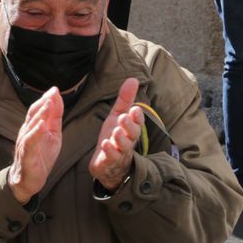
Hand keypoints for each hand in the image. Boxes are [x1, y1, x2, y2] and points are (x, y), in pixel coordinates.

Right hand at [10, 87, 63, 204]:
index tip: (55, 89)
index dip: (46, 98)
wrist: (29, 181)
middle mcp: (27, 132)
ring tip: (49, 103)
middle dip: (43, 102)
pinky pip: (30, 142)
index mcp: (33, 126)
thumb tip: (57, 99)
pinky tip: (42, 125)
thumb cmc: (40, 156)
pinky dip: (36, 133)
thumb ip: (55, 118)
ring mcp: (25, 143)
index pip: (38, 109)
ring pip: (31, 125)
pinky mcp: (27, 155)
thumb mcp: (53, 135)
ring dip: (41, 114)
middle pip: (33, 113)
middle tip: (53, 92)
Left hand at [90, 77, 144, 193]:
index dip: (137, 117)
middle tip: (124, 118)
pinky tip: (105, 144)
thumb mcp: (117, 116)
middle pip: (133, 134)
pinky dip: (109, 152)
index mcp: (131, 129)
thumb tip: (133, 79)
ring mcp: (119, 153)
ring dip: (120, 139)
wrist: (107, 164)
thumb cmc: (115, 137)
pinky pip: (111, 158)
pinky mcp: (109, 163)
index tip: (135, 109)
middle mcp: (128, 141)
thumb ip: (125, 100)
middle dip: (129, 126)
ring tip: (115, 132)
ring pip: (123, 147)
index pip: (138, 122)